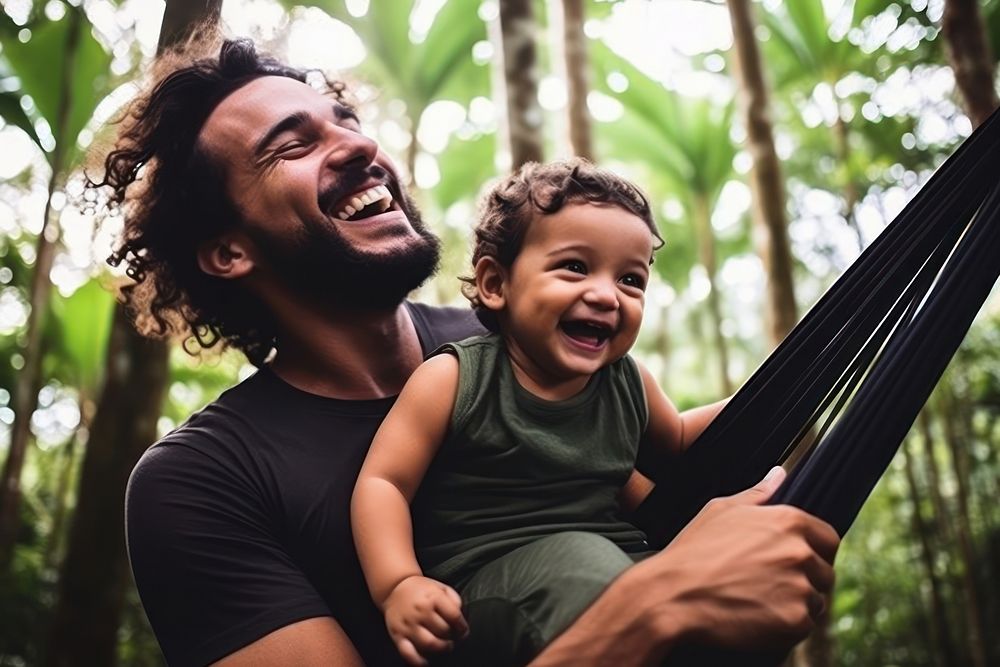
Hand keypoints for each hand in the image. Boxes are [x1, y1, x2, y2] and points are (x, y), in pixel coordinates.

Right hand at [383, 575, 468, 665]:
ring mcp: (408, 624)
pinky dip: (419, 662)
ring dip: (442, 649)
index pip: (454, 616)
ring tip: (444, 646)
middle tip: (454, 639)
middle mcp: (420, 611)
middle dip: (453, 638)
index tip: (463, 631)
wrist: (394, 588)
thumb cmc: (422, 590)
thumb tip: (460, 619)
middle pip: (444, 631)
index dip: (463, 627)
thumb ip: (454, 600)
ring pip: (430, 644)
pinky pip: (409, 654)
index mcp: (433, 597)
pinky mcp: (398, 635)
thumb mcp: (441, 587)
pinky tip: (427, 661)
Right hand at [643, 467, 839, 650]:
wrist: (671, 595)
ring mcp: (799, 587)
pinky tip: (757, 618)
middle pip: (824, 572)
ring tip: (758, 601)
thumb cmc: (692, 552)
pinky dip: (786, 627)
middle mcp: (799, 552)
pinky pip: (803, 625)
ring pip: (815, 601)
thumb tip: (779, 474)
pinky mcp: (794, 620)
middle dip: (804, 580)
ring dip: (796, 604)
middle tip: (770, 585)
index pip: (829, 538)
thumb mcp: (720, 510)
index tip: (795, 561)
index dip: (815, 551)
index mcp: (788, 521)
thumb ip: (758, 493)